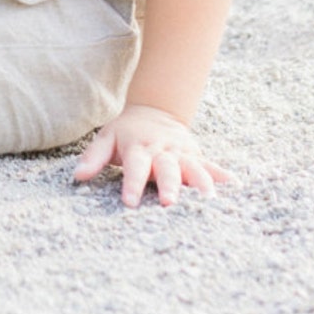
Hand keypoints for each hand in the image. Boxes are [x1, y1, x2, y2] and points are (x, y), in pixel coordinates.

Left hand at [73, 103, 230, 206]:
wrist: (154, 111)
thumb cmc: (126, 131)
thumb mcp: (106, 137)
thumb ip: (93, 157)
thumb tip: (77, 176)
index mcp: (138, 146)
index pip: (134, 166)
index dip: (132, 184)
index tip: (130, 203)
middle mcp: (161, 150)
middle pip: (166, 168)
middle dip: (169, 185)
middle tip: (169, 203)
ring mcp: (181, 152)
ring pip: (192, 168)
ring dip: (200, 183)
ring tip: (209, 201)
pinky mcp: (195, 155)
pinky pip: (210, 165)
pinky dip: (222, 175)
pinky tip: (235, 187)